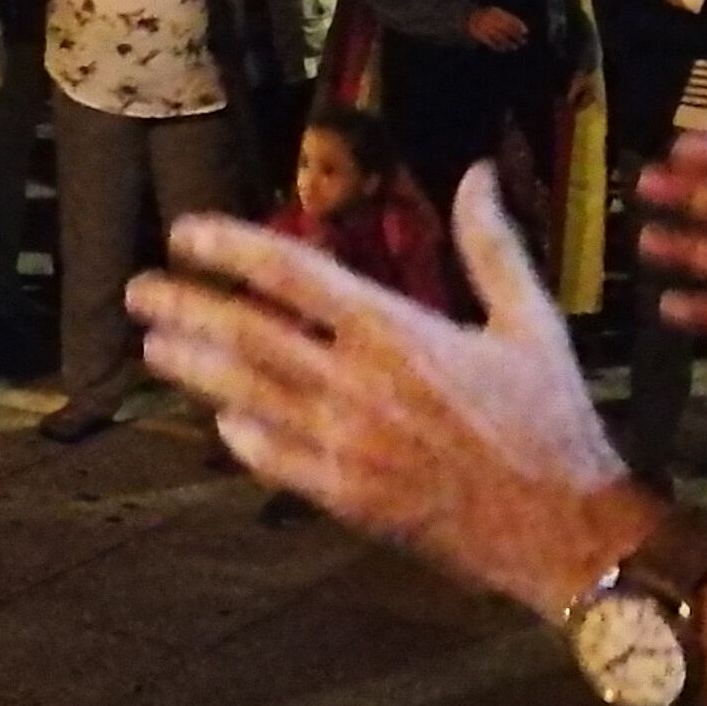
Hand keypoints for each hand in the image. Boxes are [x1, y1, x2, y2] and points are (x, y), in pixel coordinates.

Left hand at [129, 169, 653, 616]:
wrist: (567, 532)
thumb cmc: (553, 421)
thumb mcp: (531, 323)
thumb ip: (492, 247)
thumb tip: (478, 173)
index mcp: (399, 333)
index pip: (293, 275)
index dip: (231, 249)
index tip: (185, 232)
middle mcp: (361, 385)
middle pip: (249, 335)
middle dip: (186, 308)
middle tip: (139, 290)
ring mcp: (348, 446)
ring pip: (248, 397)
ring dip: (195, 369)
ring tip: (153, 346)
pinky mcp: (348, 499)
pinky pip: (275, 461)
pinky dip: (240, 437)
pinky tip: (219, 420)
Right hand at [465, 6, 530, 51]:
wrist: (465, 16)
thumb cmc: (484, 16)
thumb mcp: (494, 13)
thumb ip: (506, 19)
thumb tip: (521, 28)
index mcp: (495, 11)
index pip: (510, 18)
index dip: (519, 25)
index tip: (526, 32)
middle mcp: (490, 18)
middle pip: (506, 28)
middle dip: (516, 35)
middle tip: (523, 41)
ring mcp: (483, 26)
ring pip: (499, 36)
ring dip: (508, 43)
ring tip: (515, 47)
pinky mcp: (478, 34)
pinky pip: (490, 41)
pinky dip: (498, 46)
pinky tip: (504, 49)